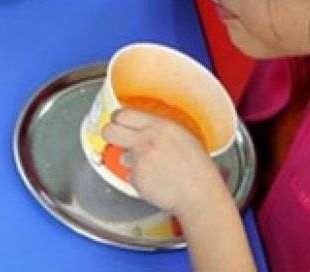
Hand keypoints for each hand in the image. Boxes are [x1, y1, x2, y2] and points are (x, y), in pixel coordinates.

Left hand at [101, 109, 229, 217]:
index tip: (118, 122)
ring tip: (151, 167)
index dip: (117, 119)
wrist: (200, 195)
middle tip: (116, 139)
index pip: (123, 113)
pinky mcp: (136, 179)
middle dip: (109, 134)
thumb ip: (158, 130)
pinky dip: (139, 178)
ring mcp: (140, 160)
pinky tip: (154, 180)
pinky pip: (129, 175)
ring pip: (120, 156)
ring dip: (130, 161)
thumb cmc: (197, 169)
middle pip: (109, 130)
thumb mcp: (183, 137)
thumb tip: (140, 127)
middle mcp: (147, 140)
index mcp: (160, 126)